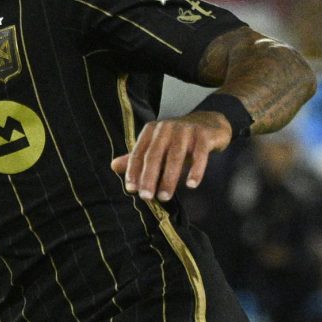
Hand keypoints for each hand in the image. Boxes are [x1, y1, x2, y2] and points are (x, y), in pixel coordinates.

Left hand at [110, 111, 233, 200]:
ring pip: (175, 156)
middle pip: (155, 155)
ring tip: (165, 196)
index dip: (134, 171)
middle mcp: (166, 128)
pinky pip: (199, 155)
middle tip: (146, 196)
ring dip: (169, 178)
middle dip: (149, 177)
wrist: (209, 124)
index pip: (139, 152)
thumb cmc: (177, 140)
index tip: (131, 189)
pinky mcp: (204, 135)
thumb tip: (113, 166)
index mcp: (151, 130)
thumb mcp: (156, 147)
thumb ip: (137, 158)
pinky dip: (196, 170)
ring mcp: (186, 130)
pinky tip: (191, 185)